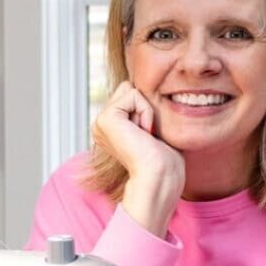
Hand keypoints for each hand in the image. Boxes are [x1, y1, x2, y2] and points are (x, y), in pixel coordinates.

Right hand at [92, 81, 184, 237]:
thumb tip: (143, 90)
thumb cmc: (164, 160)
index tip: (149, 136)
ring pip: (131, 90)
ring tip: (145, 136)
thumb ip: (144, 110)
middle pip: (129, 88)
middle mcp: (101, 125)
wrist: (160, 177)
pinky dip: (145, 112)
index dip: (147, 109)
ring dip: (146, 111)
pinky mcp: (106, 118)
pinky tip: (143, 134)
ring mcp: (100, 122)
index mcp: (110, 128)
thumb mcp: (153, 129)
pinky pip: (133, 95)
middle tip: (147, 135)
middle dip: (145, 107)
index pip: (131, 94)